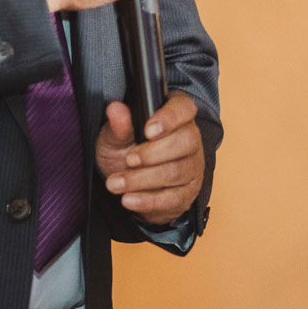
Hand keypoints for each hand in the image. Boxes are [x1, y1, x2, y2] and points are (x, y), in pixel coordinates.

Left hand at [94, 93, 203, 224]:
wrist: (126, 185)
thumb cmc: (125, 151)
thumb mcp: (116, 136)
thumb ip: (118, 125)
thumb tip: (115, 109)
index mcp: (175, 115)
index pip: (184, 108)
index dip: (169, 118)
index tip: (147, 131)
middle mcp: (190, 139)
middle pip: (186, 141)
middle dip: (153, 153)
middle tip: (129, 160)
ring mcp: (192, 167)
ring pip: (177, 172)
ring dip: (142, 179)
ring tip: (116, 183)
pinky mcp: (187, 193)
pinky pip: (172, 198)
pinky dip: (148, 200)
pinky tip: (129, 199)